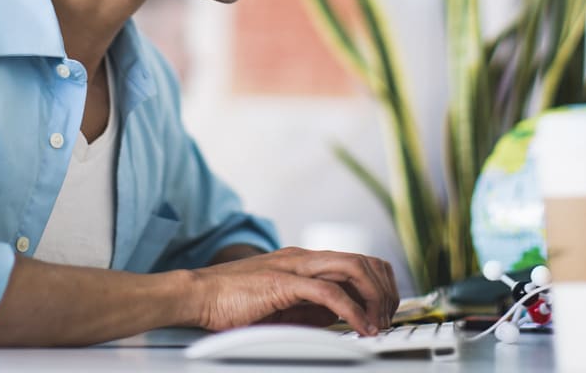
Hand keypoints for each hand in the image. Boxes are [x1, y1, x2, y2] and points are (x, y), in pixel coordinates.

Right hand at [190, 246, 397, 335]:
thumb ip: (311, 306)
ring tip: (378, 325)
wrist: (197, 294)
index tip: (386, 311)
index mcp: (305, 260)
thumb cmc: (232, 301)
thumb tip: (341, 317)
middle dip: (385, 291)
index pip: (359, 261)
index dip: (380, 285)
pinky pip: (328, 293)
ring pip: (352, 269)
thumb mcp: (283, 304)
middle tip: (387, 320)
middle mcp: (304, 257)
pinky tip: (359, 327)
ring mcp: (294, 266)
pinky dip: (351, 311)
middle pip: (364, 261)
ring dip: (374, 298)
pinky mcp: (283, 282)